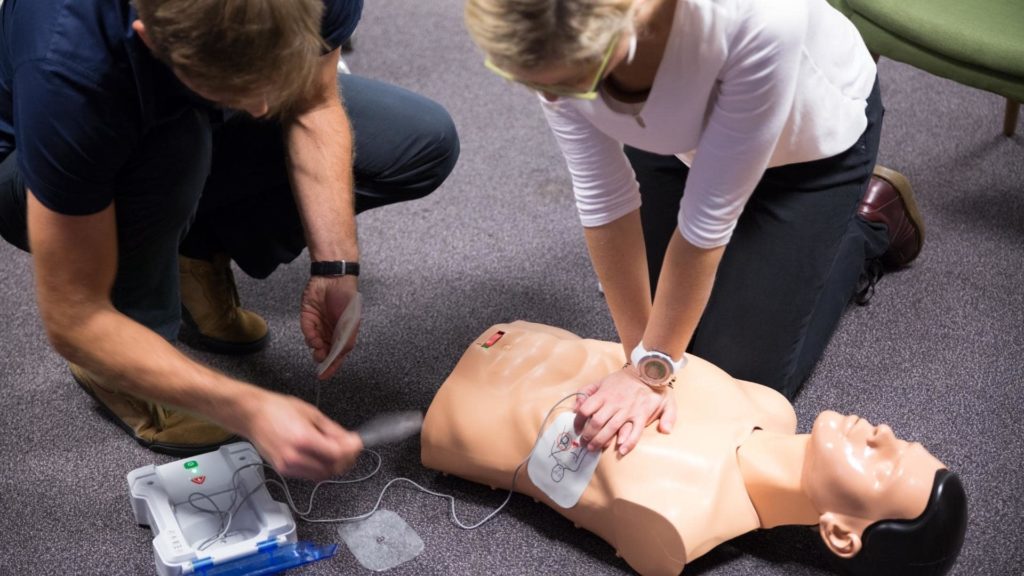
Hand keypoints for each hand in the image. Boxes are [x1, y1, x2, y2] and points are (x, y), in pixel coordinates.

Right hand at [241, 390, 362, 479]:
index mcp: (303, 439)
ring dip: (335, 466)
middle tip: (351, 448)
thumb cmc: (277, 410)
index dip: (352, 449)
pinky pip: (310, 475)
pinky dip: (321, 469)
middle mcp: (295, 457)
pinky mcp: (284, 471)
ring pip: (322, 475)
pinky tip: (323, 456)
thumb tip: (349, 440)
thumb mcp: (311, 413)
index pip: (337, 454)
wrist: (252, 416)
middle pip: (332, 468)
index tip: (357, 442)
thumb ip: (332, 430)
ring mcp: (288, 466)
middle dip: (346, 459)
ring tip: (339, 452)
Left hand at [300, 275, 359, 379]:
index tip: (324, 376)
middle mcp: (330, 331)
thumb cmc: (347, 298)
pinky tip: (312, 337)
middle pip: (324, 350)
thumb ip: (347, 340)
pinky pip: (306, 330)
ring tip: (318, 345)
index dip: (331, 366)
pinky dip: (309, 335)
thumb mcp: (352, 322)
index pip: (337, 354)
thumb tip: (340, 356)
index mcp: (343, 333)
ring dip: (315, 345)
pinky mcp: (307, 316)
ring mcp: (318, 324)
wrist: (334, 277)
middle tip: (320, 358)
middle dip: (321, 356)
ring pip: (313, 342)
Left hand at [572, 366, 676, 455]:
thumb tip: (575, 407)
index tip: (576, 429)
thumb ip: (586, 391)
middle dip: (588, 435)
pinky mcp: (641, 416)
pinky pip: (635, 432)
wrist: (648, 372)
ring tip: (594, 448)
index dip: (578, 421)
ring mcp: (628, 410)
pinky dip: (628, 443)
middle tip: (583, 443)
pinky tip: (621, 450)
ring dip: (601, 441)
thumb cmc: (624, 379)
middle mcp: (614, 403)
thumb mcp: (601, 380)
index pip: (585, 409)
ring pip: (611, 429)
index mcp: (603, 394)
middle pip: (596, 422)